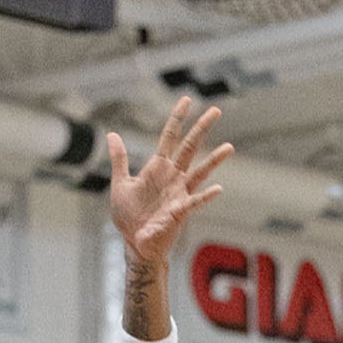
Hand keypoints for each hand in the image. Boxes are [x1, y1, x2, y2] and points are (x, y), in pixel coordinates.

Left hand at [107, 96, 232, 264]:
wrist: (134, 243)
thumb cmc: (128, 215)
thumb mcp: (121, 183)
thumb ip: (119, 159)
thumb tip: (112, 134)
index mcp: (157, 168)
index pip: (170, 137)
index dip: (177, 119)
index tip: (187, 100)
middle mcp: (172, 177)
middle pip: (190, 148)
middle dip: (201, 129)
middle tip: (216, 110)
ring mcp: (179, 193)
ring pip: (200, 172)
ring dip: (214, 161)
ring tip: (229, 147)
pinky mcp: (180, 211)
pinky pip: (195, 202)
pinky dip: (206, 196)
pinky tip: (218, 189)